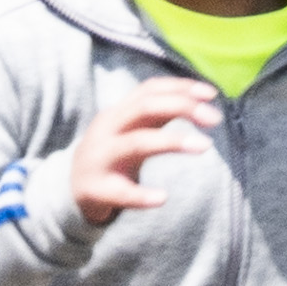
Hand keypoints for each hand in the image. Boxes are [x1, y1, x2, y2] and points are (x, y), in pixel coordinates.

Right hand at [68, 76, 218, 228]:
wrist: (71, 188)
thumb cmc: (112, 155)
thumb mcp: (132, 130)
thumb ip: (159, 115)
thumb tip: (200, 100)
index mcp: (119, 113)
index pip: (150, 90)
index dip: (180, 87)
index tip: (212, 94)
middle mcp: (108, 129)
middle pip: (145, 108)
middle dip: (181, 107)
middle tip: (215, 118)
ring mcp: (101, 158)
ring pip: (136, 143)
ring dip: (172, 141)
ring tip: (204, 145)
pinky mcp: (97, 189)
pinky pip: (121, 192)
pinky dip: (141, 195)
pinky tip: (162, 198)